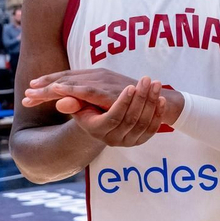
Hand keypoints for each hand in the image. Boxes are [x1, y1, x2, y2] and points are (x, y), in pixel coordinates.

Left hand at [23, 67, 142, 110]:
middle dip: (43, 87)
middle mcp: (94, 76)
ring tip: (33, 94)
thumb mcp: (101, 102)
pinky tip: (57, 91)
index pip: (65, 79)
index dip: (47, 85)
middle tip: (25, 96)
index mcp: (92, 77)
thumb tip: (61, 104)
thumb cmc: (129, 100)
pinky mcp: (106, 90)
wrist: (155, 99)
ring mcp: (100, 81)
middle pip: (63, 79)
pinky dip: (70, 89)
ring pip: (69, 83)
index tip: (29, 93)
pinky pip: (85, 90)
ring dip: (50, 88)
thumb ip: (82, 102)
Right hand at [48, 74, 167, 146]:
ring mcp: (128, 141)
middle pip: (131, 119)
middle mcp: (113, 138)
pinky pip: (152, 128)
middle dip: (141, 98)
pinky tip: (160, 98)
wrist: (106, 124)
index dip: (122, 103)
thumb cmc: (90, 110)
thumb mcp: (80, 106)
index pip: (113, 118)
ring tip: (155, 83)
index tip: (130, 86)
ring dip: (151, 102)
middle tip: (146, 79)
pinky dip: (158, 113)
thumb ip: (73, 102)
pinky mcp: (141, 139)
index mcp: (97, 130)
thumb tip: (59, 96)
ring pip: (143, 122)